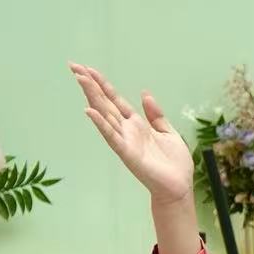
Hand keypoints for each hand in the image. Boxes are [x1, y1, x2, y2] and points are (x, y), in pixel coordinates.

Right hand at [70, 62, 191, 205]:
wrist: (178, 186)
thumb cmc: (174, 164)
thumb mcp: (168, 132)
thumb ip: (156, 115)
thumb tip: (144, 94)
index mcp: (136, 124)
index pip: (115, 99)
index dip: (102, 84)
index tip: (88, 69)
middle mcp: (126, 130)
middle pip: (105, 102)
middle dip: (90, 85)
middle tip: (74, 66)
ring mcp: (125, 140)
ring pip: (105, 114)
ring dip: (92, 97)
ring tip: (80, 80)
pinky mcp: (127, 153)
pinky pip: (111, 136)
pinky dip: (100, 124)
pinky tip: (90, 111)